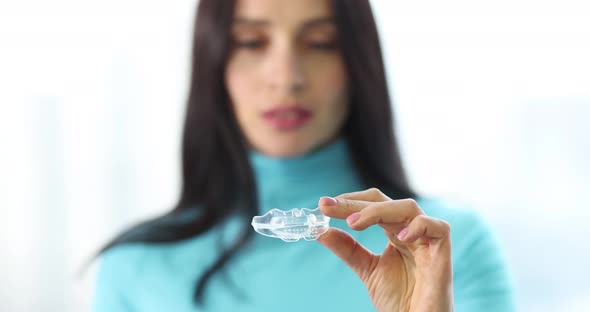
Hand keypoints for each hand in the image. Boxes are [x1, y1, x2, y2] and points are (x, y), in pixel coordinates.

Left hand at [317, 188, 452, 311]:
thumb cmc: (400, 301)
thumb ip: (348, 250)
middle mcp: (411, 231)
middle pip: (385, 202)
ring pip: (408, 208)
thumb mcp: (367, 270)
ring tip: (354, 223)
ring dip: (378, 211)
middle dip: (356, 203)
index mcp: (395, 232)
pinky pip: (438, 228)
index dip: (350, 201)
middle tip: (328, 206)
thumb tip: (321, 231)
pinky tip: (398, 238)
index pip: (373, 204)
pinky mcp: (443, 254)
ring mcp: (428, 240)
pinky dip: (418, 227)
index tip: (324, 205)